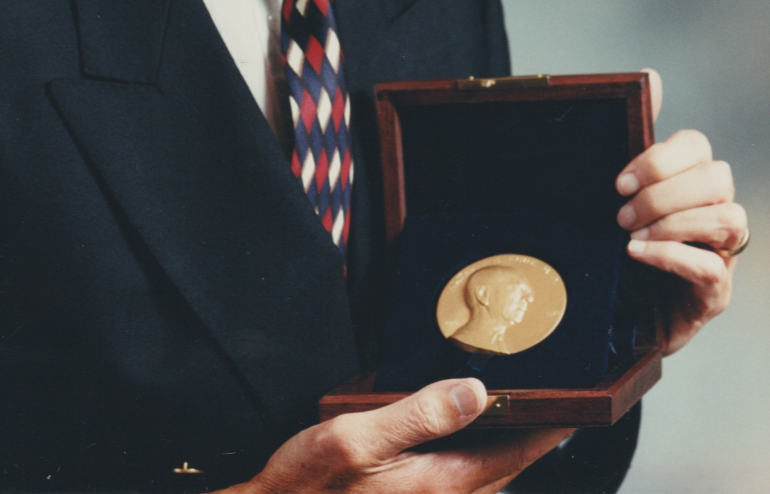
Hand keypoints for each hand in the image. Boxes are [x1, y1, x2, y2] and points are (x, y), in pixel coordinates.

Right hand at [232, 379, 569, 493]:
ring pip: (481, 484)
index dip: (543, 429)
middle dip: (525, 441)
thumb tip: (475, 392)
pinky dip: (470, 468)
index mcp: (438, 485)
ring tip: (508, 423)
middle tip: (546, 410)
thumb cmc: (304, 486)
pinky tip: (456, 447)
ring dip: (499, 456)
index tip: (571, 409)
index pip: (511, 454)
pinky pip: (454, 490)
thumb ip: (419, 414)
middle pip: (502, 472)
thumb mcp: (355, 436)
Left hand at [615, 69, 745, 354]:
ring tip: (631, 234)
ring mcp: (720, 252)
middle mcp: (714, 210)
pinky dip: (672, 255)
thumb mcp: (622, 189)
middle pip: (717, 177)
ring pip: (729, 216)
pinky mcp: (714, 293)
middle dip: (665, 191)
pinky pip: (712, 268)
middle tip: (622, 211)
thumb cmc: (622, 241)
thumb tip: (651, 75)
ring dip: (674, 222)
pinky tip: (638, 254)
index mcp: (691, 180)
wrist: (615, 311)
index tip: (618, 180)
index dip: (661, 158)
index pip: (698, 146)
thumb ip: (636, 138)